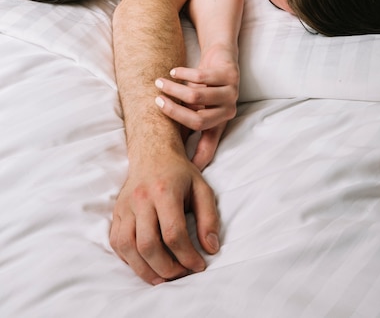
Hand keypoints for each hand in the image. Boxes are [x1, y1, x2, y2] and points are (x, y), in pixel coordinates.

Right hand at [110, 149, 219, 284]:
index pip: (173, 234)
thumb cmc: (180, 173)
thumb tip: (210, 249)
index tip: (199, 266)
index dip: (187, 256)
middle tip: (181, 275)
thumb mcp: (202, 188)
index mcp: (164, 191)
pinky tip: (145, 264)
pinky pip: (116, 243)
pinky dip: (129, 260)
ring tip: (163, 278)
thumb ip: (209, 218)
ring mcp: (125, 206)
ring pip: (128, 248)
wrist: (153, 153)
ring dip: (145, 270)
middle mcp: (141, 199)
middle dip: (166, 268)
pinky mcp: (116, 213)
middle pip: (148, 245)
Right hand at [154, 49, 238, 168]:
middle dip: (173, 111)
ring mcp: (231, 93)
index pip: (209, 146)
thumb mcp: (197, 106)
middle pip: (197, 120)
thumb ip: (187, 120)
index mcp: (219, 124)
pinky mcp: (230, 74)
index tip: (185, 170)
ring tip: (159, 82)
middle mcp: (228, 111)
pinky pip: (201, 76)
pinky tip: (173, 72)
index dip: (198, 158)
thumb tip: (165, 143)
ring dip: (174, 89)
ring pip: (197, 96)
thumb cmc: (205, 85)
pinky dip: (183, 73)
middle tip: (156, 100)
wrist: (221, 56)